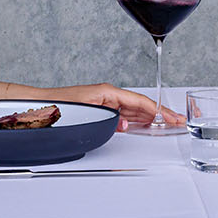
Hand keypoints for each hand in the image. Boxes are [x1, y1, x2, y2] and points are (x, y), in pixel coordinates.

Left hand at [56, 82, 185, 130]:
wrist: (41, 107)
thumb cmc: (60, 106)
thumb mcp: (89, 113)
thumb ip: (110, 120)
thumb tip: (126, 125)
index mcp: (108, 92)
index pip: (140, 102)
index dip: (159, 111)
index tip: (172, 117)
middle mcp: (108, 96)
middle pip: (140, 106)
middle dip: (159, 114)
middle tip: (176, 121)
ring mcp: (104, 102)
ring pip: (132, 111)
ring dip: (149, 118)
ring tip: (165, 124)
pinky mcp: (100, 110)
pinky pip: (123, 115)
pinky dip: (135, 120)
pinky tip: (142, 125)